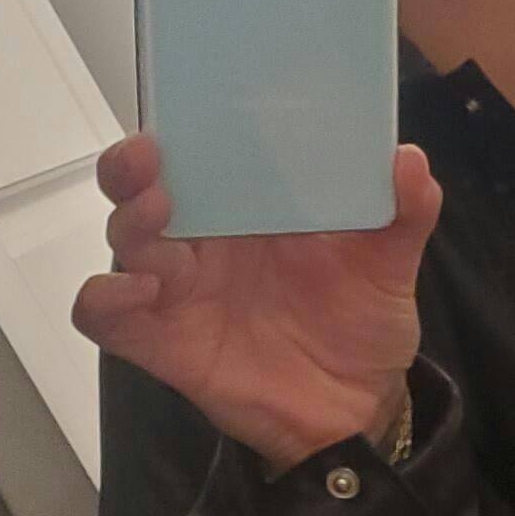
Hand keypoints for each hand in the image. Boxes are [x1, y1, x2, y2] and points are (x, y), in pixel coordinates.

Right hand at [72, 132, 440, 473]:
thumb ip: (404, 212)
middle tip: (151, 157)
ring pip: (124, 242)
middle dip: (132, 166)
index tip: (192, 108)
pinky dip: (105, 299)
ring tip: (157, 211)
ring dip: (128, 221)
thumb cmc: (361, 323)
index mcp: (248, 206)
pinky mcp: (165, 343)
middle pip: (139, 187)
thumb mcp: (390, 263)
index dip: (182, 126)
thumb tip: (409, 160)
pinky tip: (137, 291)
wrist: (360, 407)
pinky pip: (106, 317)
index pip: (197, 152)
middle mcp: (204, 241)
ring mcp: (180, 290)